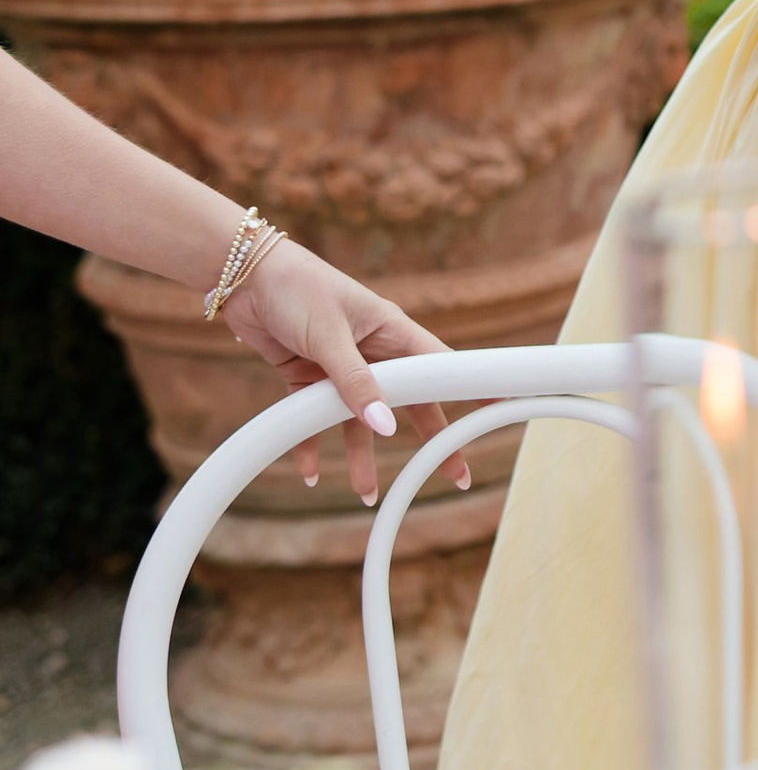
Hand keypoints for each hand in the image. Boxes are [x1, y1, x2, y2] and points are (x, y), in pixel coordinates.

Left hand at [223, 238, 456, 507]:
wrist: (243, 275)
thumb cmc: (297, 288)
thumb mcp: (330, 335)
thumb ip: (356, 382)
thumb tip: (385, 426)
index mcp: (391, 331)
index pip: (442, 366)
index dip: (472, 389)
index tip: (501, 409)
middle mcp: (372, 351)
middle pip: (410, 402)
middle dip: (431, 438)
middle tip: (453, 473)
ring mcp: (340, 366)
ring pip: (361, 419)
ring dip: (362, 456)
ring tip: (365, 495)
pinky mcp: (307, 376)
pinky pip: (317, 418)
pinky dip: (312, 444)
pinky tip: (309, 471)